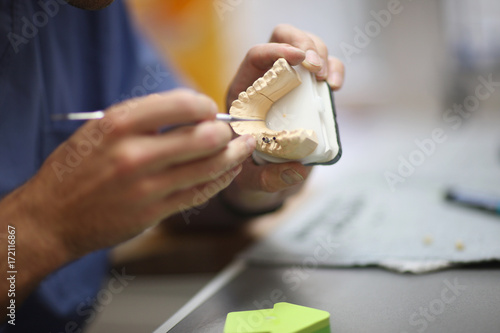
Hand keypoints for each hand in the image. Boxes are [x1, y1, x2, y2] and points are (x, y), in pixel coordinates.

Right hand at [17, 89, 254, 257]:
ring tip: (245, 147)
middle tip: (232, 130)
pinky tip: (230, 171)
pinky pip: (200, 192)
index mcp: (119, 125)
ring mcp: (148, 187)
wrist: (52, 217)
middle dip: (226, 131)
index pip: (181, 104)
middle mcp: (136, 154)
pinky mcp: (155, 212)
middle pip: (204, 136)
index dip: (204, 105)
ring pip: (209, 167)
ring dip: (234, 155)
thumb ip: (142, 118)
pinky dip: (221, 180)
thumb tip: (189, 111)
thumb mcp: (99, 130)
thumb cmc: (75, 169)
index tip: (208, 109)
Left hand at [224, 24, 344, 211]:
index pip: (256, 55)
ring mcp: (291, 83)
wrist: (262, 176)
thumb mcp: (252, 180)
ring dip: (323, 55)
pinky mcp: (311, 92)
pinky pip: (326, 68)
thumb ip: (269, 178)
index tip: (299, 59)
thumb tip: (298, 170)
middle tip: (317, 68)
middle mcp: (267, 80)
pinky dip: (336, 70)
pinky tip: (334, 87)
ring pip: (308, 46)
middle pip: (283, 37)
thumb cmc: (250, 173)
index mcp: (244, 94)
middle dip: (305, 43)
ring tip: (327, 81)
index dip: (276, 50)